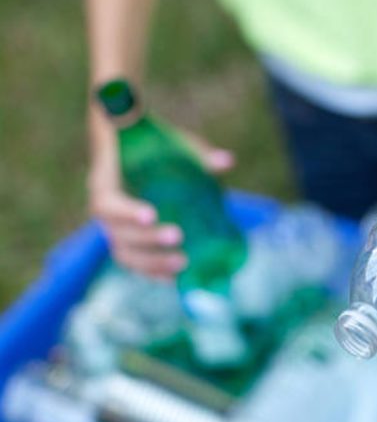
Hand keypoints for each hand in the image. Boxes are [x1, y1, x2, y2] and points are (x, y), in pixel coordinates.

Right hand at [88, 110, 234, 279]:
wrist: (136, 149)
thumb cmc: (153, 145)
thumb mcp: (173, 142)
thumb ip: (196, 151)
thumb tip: (226, 161)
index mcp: (106, 183)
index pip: (107, 202)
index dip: (126, 212)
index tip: (151, 215)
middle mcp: (106, 211)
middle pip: (117, 234)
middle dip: (147, 240)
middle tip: (178, 236)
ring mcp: (116, 229)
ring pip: (125, 254)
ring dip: (151, 263)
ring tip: (182, 262)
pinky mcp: (130, 241)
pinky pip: (135, 263)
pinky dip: (153, 273)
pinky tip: (175, 279)